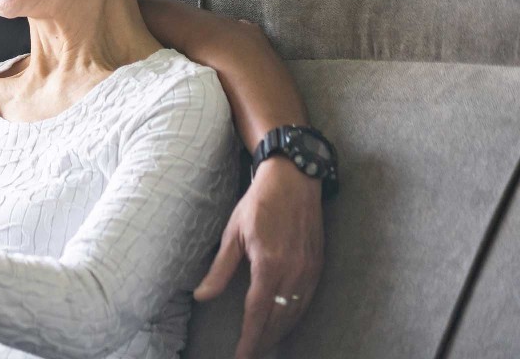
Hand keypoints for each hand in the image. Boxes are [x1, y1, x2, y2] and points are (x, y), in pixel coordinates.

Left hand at [195, 157, 323, 358]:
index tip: (241, 357)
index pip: (257, 313)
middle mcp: (293, 271)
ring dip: (280, 332)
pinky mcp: (318, 264)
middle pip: (278, 319)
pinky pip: (307, 300)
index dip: (249, 339)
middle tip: (251, 355)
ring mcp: (309, 269)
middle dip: (264, 341)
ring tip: (265, 344)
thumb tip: (201, 296)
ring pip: (295, 312)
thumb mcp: (233, 234)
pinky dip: (295, 316)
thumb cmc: (258, 203)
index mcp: (269, 264)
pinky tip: (285, 322)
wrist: (294, 179)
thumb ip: (219, 269)